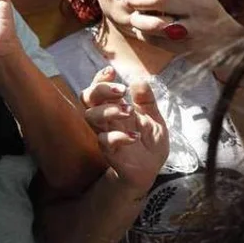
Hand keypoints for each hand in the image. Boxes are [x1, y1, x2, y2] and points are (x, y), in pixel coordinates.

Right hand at [81, 66, 168, 192]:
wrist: (150, 171)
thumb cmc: (149, 144)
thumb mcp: (155, 119)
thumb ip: (147, 101)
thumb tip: (138, 79)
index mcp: (115, 107)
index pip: (98, 89)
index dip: (100, 78)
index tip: (111, 71)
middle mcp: (106, 119)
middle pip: (88, 97)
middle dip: (101, 89)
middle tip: (121, 91)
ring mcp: (106, 134)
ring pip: (91, 116)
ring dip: (109, 110)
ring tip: (129, 112)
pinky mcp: (110, 152)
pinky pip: (105, 141)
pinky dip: (119, 137)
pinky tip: (134, 137)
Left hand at [120, 0, 243, 59]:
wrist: (230, 45)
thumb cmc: (204, 15)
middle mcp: (201, 9)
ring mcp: (195, 30)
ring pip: (156, 23)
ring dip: (138, 19)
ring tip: (135, 17)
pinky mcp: (186, 48)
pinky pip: (155, 40)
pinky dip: (143, 34)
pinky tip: (143, 31)